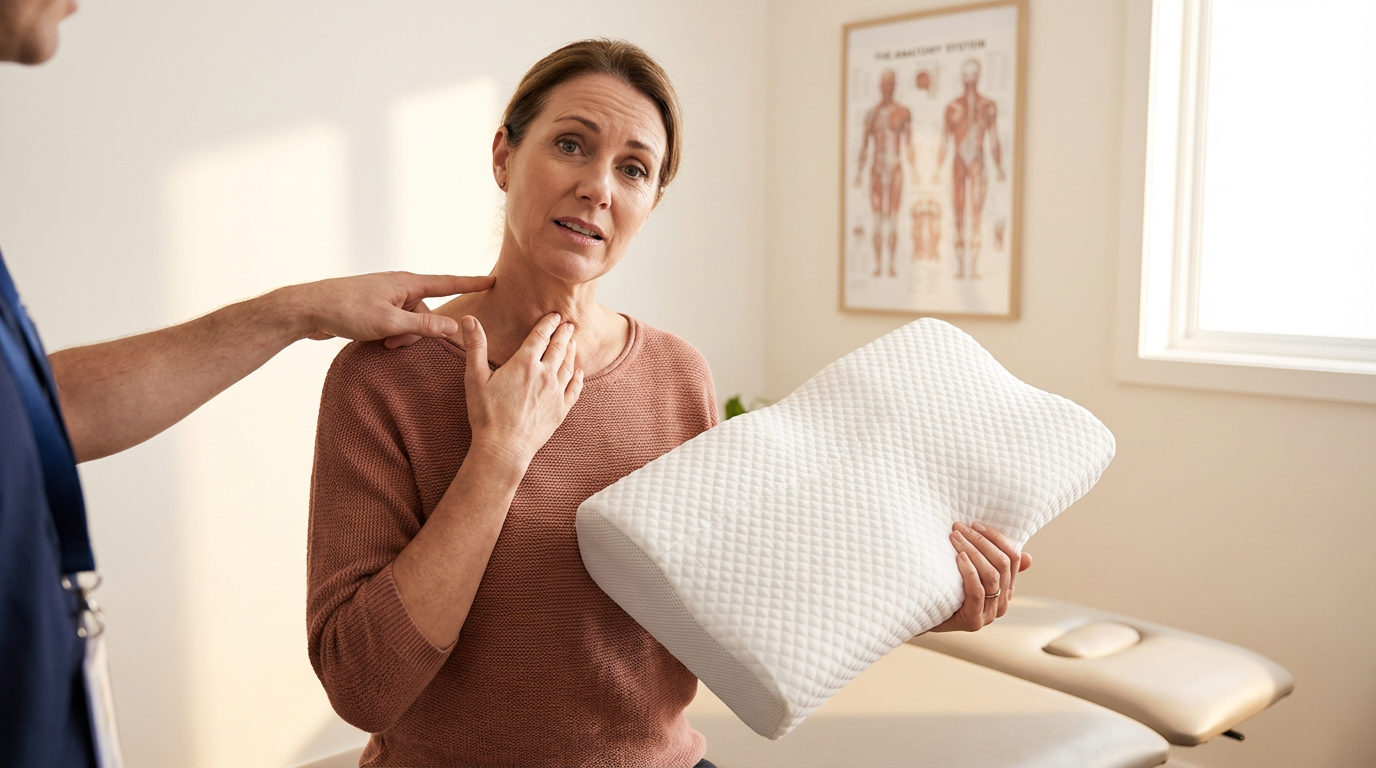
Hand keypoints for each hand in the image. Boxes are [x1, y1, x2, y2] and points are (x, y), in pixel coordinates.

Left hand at [284, 271, 493, 343]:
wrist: (309, 308)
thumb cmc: (347, 310)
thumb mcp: (389, 322)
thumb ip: (423, 324)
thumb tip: (454, 327)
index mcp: (407, 283)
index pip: (448, 283)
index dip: (471, 283)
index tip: (492, 280)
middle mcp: (399, 286)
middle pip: (427, 311)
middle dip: (419, 331)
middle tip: (395, 343)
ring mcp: (386, 297)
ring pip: (410, 321)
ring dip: (402, 336)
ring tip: (382, 343)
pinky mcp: (375, 308)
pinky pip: (396, 323)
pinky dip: (391, 335)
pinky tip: (376, 341)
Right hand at [462, 313, 583, 471]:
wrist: (504, 448)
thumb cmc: (486, 414)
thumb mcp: (475, 378)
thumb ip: (475, 346)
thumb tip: (468, 318)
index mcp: (524, 364)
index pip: (540, 336)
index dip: (548, 323)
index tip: (555, 315)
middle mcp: (545, 374)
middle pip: (559, 348)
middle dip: (564, 333)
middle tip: (569, 324)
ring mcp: (556, 392)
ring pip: (568, 366)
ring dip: (572, 351)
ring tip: (573, 342)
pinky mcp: (561, 410)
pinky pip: (575, 389)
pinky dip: (578, 377)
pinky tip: (579, 372)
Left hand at [928, 521, 1032, 632]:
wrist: (920, 614)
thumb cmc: (944, 587)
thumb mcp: (969, 570)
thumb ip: (990, 560)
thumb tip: (1028, 557)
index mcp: (1006, 588)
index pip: (1013, 557)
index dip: (996, 537)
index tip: (974, 523)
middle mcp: (1002, 602)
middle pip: (1002, 564)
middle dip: (981, 541)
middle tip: (958, 528)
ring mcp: (989, 614)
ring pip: (991, 576)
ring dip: (973, 551)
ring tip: (954, 537)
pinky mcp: (974, 621)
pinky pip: (977, 592)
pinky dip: (969, 571)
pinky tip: (959, 557)